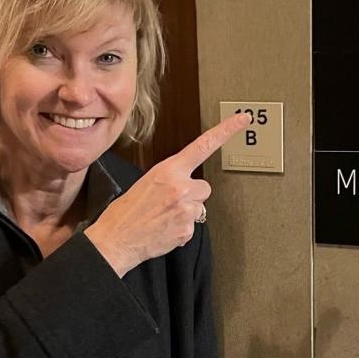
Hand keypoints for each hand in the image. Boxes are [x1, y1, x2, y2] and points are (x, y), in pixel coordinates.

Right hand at [84, 113, 250, 276]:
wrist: (115, 239)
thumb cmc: (126, 212)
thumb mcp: (146, 183)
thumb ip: (170, 179)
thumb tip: (184, 184)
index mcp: (168, 170)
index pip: (204, 145)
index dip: (226, 130)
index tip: (243, 118)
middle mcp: (180, 187)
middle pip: (204, 187)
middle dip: (192, 195)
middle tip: (169, 203)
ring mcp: (186, 209)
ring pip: (199, 208)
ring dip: (186, 212)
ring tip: (164, 217)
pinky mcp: (187, 230)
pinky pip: (192, 226)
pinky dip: (181, 229)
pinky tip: (164, 229)